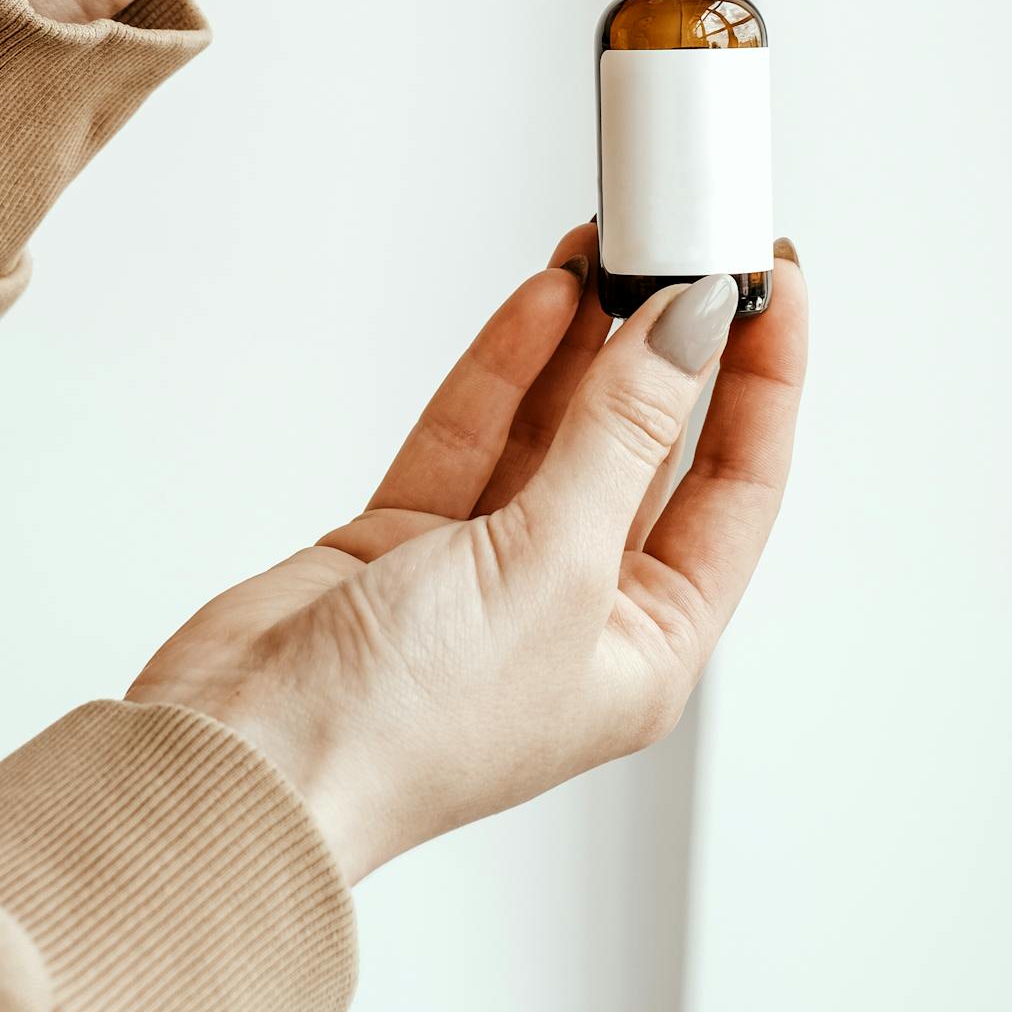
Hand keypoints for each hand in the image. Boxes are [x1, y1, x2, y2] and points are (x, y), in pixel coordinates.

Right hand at [128, 231, 806, 882]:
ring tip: (610, 250)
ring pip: (555, 428)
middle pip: (644, 448)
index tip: (767, 284)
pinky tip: (544, 300)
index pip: (735, 489)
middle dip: (664, 348)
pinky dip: (506, 368)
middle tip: (680, 250)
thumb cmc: (404, 727)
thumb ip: (619, 431)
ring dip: (583, 341)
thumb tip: (688, 330)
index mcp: (643, 649)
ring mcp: (486, 572)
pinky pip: (474, 434)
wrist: (244, 760)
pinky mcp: (405, 542)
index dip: (762, 384)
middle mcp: (574, 611)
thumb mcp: (552, 564)